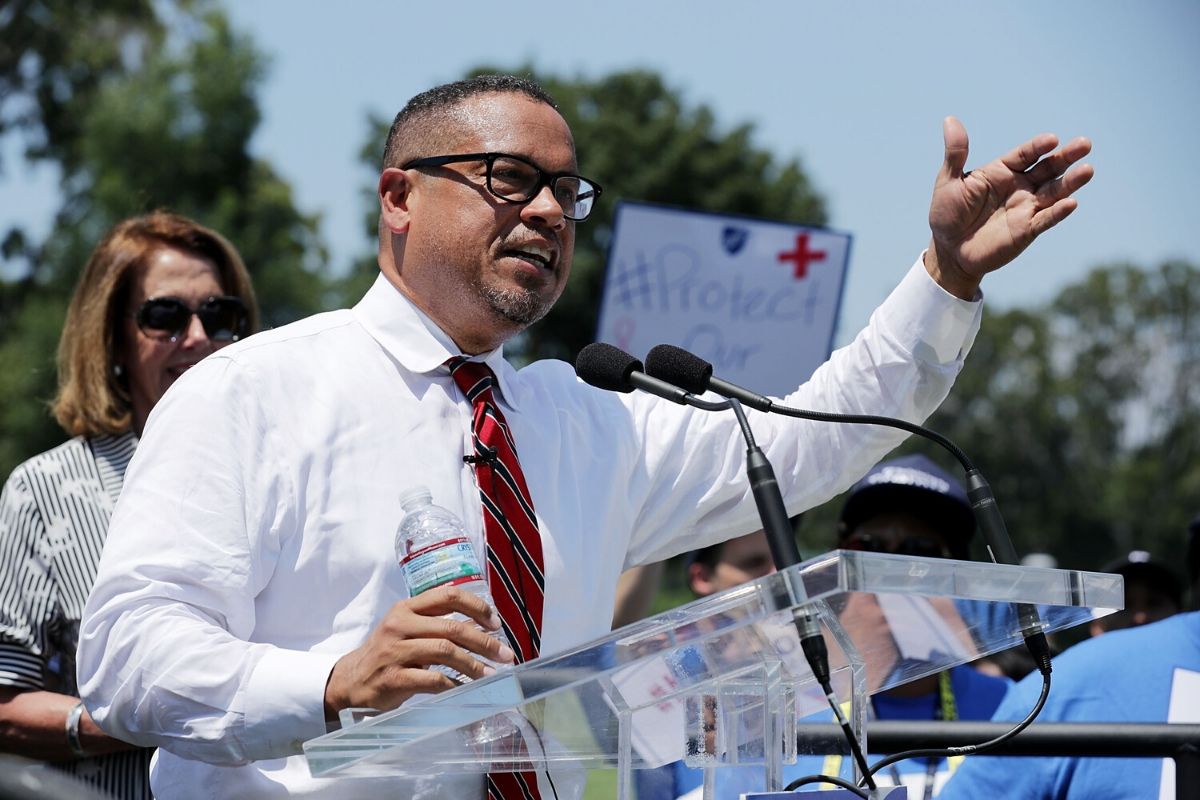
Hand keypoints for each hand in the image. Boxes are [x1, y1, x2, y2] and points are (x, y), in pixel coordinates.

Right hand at [323, 586, 515, 719]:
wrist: (351, 680)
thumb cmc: (389, 653)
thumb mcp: (410, 630)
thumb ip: (441, 625)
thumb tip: (483, 626)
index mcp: (407, 608)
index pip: (448, 595)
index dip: (477, 607)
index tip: (495, 623)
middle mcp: (400, 624)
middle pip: (451, 627)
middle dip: (484, 642)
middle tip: (505, 655)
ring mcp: (395, 651)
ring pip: (445, 652)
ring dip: (474, 665)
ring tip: (490, 674)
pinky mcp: (393, 677)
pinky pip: (432, 680)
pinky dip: (454, 684)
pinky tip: (466, 689)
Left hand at [925, 116, 1093, 298]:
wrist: (949, 250)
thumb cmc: (947, 213)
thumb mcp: (949, 181)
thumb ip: (956, 153)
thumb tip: (950, 119)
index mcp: (1003, 171)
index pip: (1025, 154)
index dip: (1038, 146)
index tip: (1052, 139)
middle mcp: (1020, 186)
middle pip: (1048, 168)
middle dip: (1066, 157)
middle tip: (1085, 143)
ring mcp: (1026, 208)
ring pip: (1054, 192)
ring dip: (1071, 182)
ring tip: (1088, 169)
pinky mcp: (1027, 230)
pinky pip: (1045, 219)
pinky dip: (1058, 212)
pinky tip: (1071, 203)